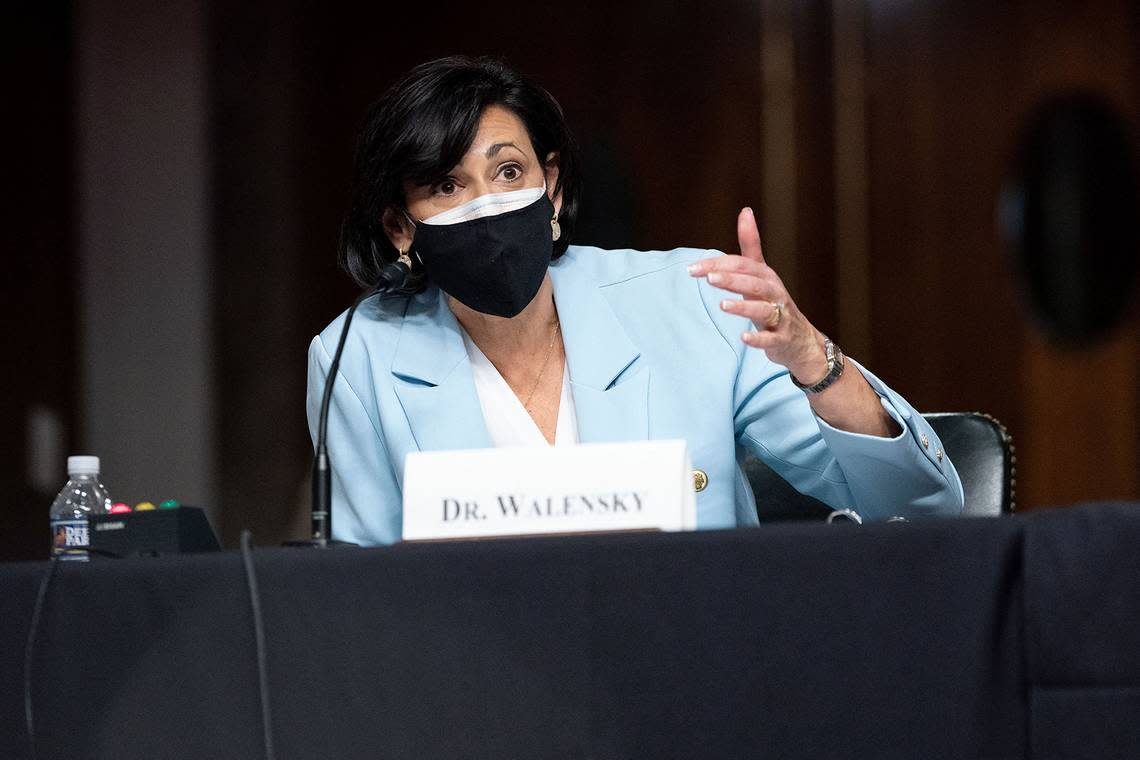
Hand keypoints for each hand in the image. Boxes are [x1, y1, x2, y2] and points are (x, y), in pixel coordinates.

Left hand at [688, 207, 827, 385]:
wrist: (800, 339)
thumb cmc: (774, 302)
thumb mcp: (762, 273)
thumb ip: (751, 245)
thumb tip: (745, 211)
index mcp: (766, 276)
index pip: (741, 265)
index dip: (718, 265)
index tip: (692, 269)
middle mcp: (775, 293)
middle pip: (754, 282)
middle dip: (731, 279)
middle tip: (708, 278)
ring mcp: (780, 316)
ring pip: (764, 309)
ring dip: (744, 306)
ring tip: (723, 305)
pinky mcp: (782, 338)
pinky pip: (771, 338)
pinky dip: (758, 338)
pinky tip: (743, 337)